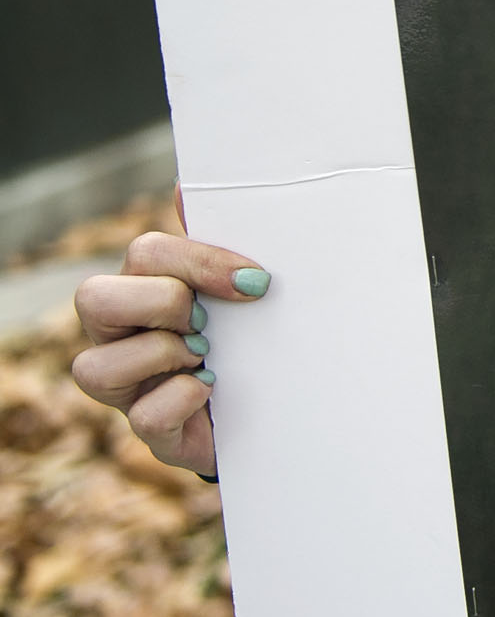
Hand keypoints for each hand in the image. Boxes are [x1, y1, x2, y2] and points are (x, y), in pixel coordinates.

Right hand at [69, 195, 270, 476]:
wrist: (280, 400)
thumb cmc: (251, 332)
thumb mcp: (242, 285)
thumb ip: (218, 241)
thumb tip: (185, 186)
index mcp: (143, 287)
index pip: (144, 252)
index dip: (196, 260)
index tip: (254, 278)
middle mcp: (120, 335)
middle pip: (93, 297)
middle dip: (162, 302)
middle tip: (210, 320)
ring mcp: (127, 385)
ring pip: (94, 367)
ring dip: (162, 355)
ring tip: (206, 357)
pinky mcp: (151, 430)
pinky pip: (144, 416)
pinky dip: (183, 398)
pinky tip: (211, 390)